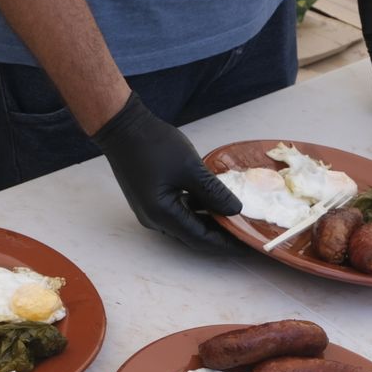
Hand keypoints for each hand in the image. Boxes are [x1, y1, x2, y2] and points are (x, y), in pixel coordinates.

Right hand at [90, 93, 240, 249]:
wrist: (121, 127)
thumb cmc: (153, 144)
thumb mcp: (190, 167)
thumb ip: (213, 192)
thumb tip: (236, 210)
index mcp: (163, 215)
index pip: (201, 238)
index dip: (227, 243)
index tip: (249, 243)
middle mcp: (154, 220)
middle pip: (193, 236)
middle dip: (220, 237)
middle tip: (246, 234)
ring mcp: (150, 211)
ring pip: (186, 225)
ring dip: (209, 224)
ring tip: (234, 220)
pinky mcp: (150, 201)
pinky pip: (178, 213)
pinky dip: (197, 212)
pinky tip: (213, 203)